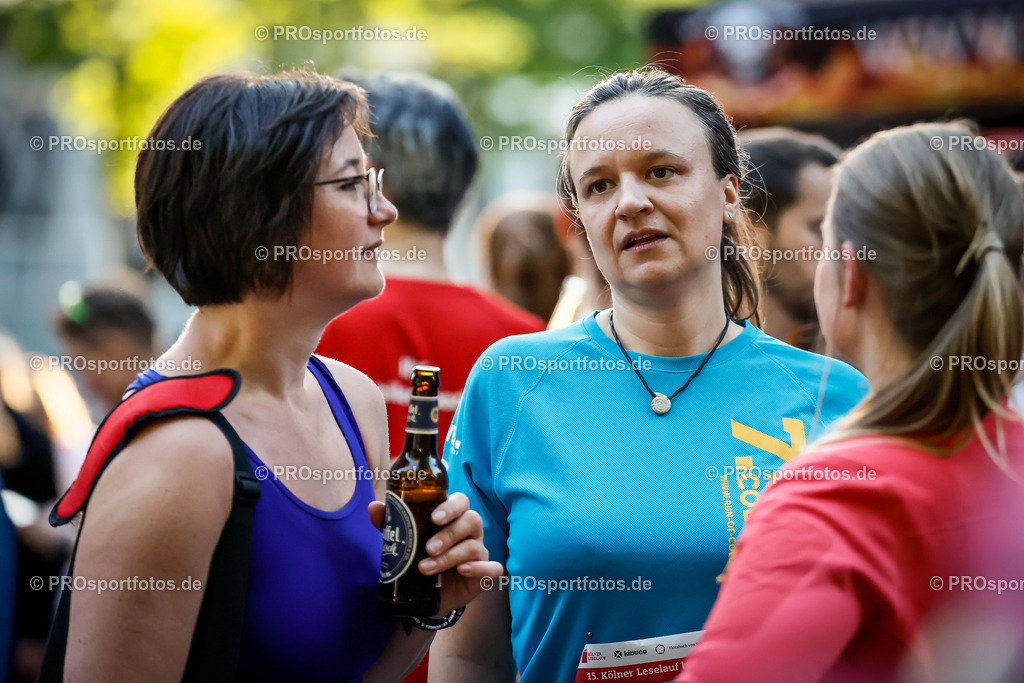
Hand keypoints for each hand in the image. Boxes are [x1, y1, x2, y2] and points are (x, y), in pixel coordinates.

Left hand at [368, 492, 502, 614]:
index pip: (461, 501)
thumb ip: (391, 523)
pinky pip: (493, 568)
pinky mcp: (484, 573)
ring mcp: (479, 551)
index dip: (451, 507)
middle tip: (427, 548)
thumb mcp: (403, 540)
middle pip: (471, 520)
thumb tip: (374, 507)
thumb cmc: (419, 557)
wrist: (425, 594)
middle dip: (449, 534)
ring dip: (449, 557)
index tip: (434, 518)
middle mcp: (469, 531)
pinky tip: (463, 571)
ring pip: (474, 547)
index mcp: (453, 517)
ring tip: (425, 568)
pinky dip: (480, 568)